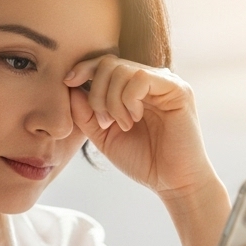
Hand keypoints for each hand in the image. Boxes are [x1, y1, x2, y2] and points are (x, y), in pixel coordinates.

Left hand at [65, 56, 216, 196]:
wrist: (173, 182)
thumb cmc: (143, 161)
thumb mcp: (104, 136)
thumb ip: (86, 113)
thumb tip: (69, 86)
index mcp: (135, 88)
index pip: (105, 63)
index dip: (84, 68)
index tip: (68, 82)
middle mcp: (151, 80)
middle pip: (109, 63)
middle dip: (97, 94)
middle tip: (104, 122)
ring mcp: (165, 82)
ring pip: (122, 69)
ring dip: (112, 100)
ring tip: (123, 125)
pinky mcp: (178, 89)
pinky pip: (140, 78)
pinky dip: (129, 100)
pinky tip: (135, 118)